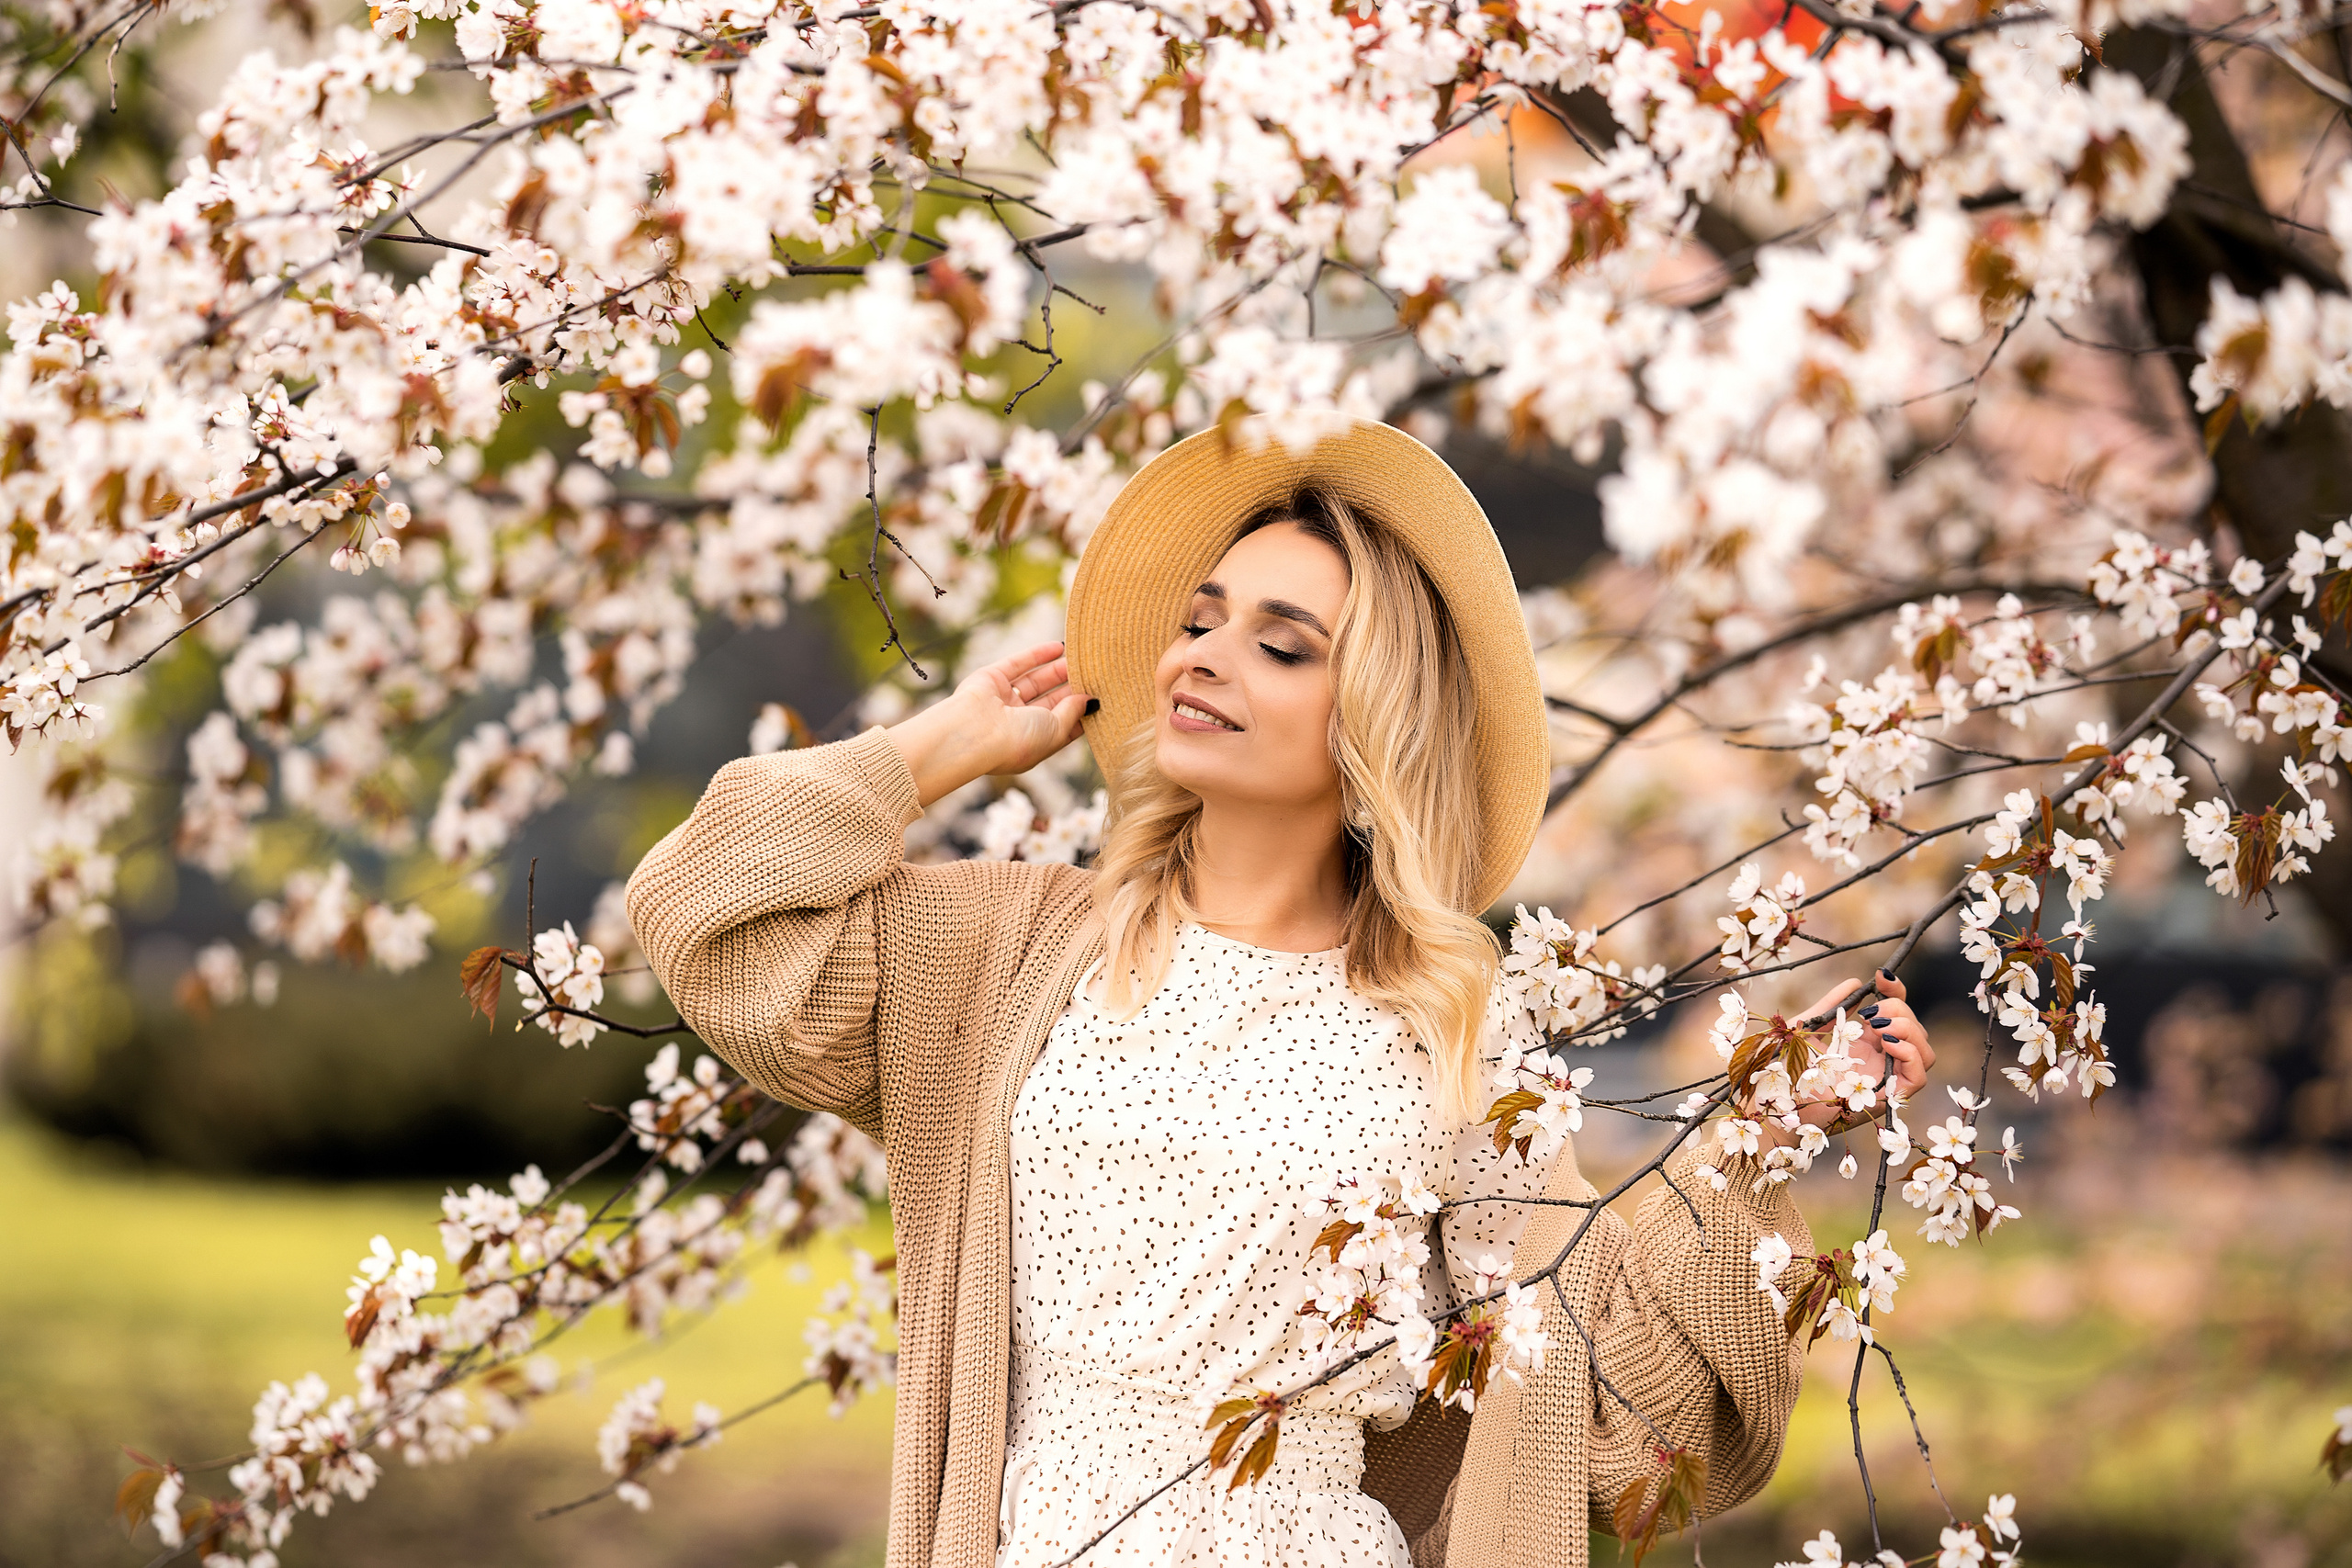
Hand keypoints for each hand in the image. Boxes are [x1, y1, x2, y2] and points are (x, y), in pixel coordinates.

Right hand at [885, 641, 1091, 806]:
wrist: (976, 732)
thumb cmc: (1018, 741)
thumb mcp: (1056, 730)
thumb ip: (1073, 712)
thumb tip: (1090, 699)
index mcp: (1034, 743)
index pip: (1063, 725)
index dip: (1081, 711)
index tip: (1102, 696)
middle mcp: (1017, 723)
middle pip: (1051, 701)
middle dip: (1071, 687)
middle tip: (1094, 671)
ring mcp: (1003, 701)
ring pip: (1035, 681)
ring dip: (1058, 669)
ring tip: (1082, 656)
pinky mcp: (991, 679)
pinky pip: (1018, 663)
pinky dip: (1038, 654)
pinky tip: (1059, 646)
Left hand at [1753, 971, 1936, 1148]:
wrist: (1774, 1103)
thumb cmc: (1785, 1070)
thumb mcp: (1807, 1028)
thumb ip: (1832, 1006)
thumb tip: (1855, 983)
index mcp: (1864, 1042)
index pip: (1896, 1013)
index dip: (1896, 992)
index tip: (1880, 978)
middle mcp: (1879, 1059)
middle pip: (1914, 1029)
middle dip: (1899, 1010)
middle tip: (1870, 1014)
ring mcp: (1885, 1079)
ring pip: (1924, 1051)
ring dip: (1908, 1031)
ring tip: (1878, 1028)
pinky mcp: (1886, 1099)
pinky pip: (1919, 1077)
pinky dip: (1911, 1055)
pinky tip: (1886, 1043)